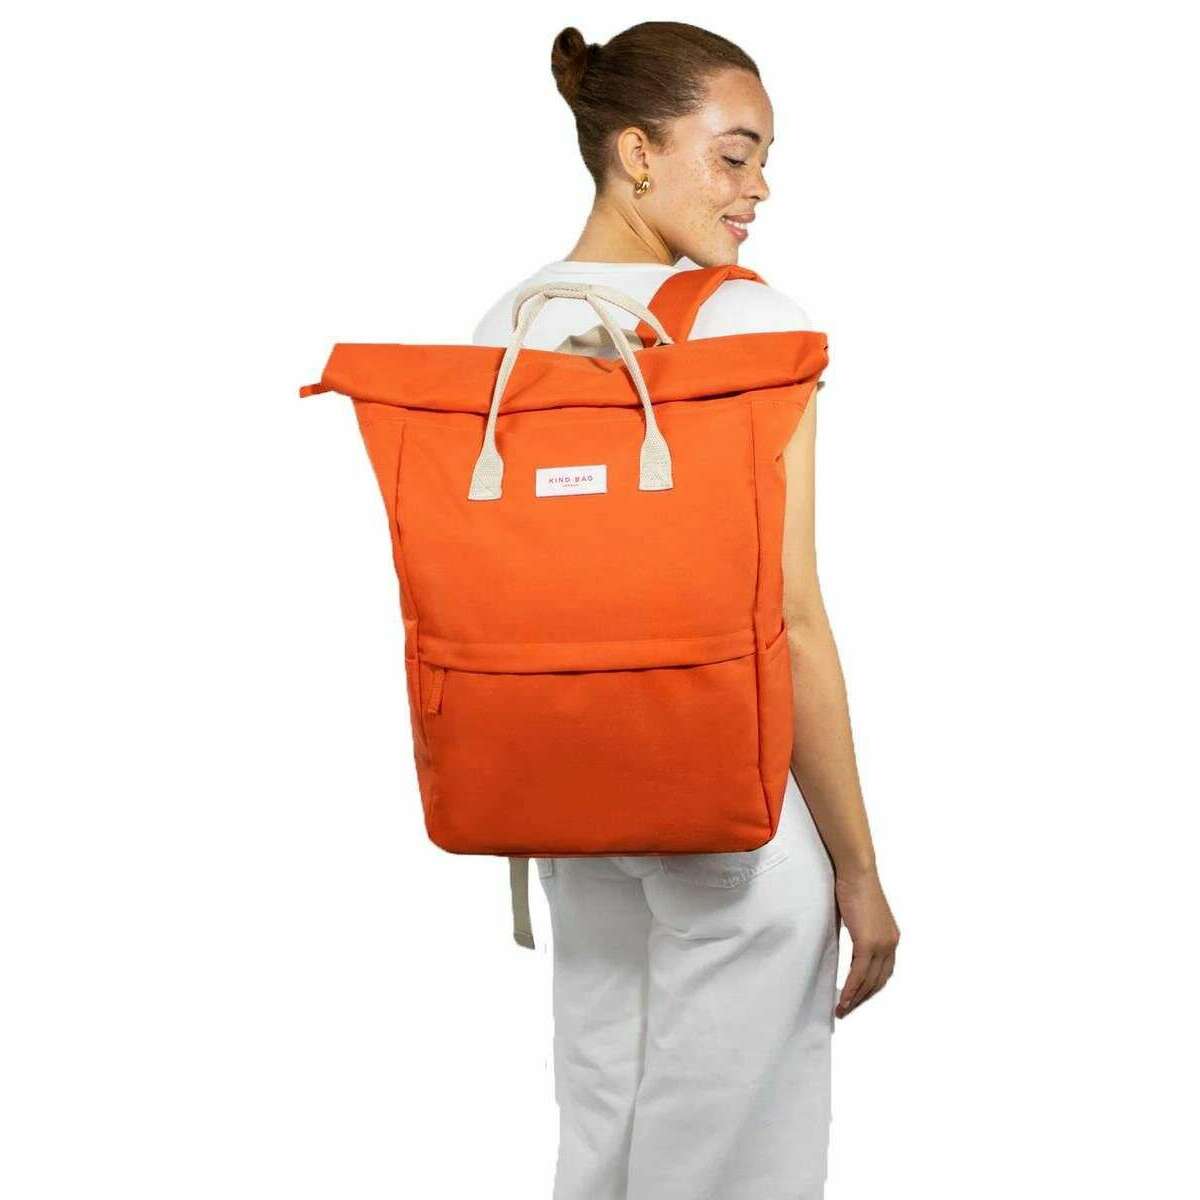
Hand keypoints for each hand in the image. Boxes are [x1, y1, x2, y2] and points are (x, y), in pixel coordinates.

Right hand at [833, 867, 898, 1018]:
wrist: (857, 872)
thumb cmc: (854, 887)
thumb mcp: (861, 916)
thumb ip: (861, 932)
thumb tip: (852, 942)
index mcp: (891, 938)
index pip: (883, 973)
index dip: (870, 989)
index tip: (857, 999)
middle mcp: (891, 944)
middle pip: (878, 982)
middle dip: (863, 999)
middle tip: (847, 1010)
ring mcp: (881, 945)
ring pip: (869, 982)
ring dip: (856, 999)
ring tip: (842, 1010)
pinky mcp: (868, 943)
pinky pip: (859, 974)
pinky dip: (851, 989)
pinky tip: (842, 999)